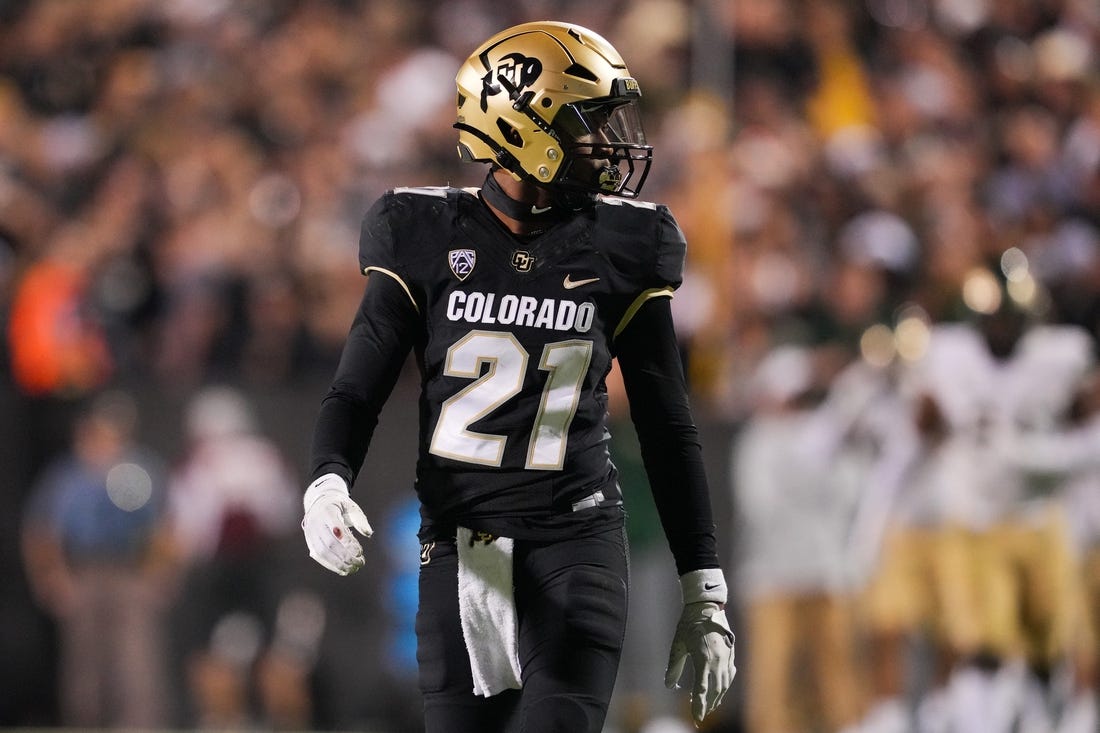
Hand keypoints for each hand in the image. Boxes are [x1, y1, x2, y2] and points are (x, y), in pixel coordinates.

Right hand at [301, 473, 372, 574]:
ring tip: (353, 569)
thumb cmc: (340, 506)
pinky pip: (318, 556)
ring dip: (338, 564)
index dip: (348, 542)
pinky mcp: (309, 542)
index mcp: (327, 510)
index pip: (336, 528)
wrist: (320, 502)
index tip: (360, 552)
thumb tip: (369, 534)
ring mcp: (310, 533)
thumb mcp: (351, 507)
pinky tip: (343, 570)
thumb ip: (360, 519)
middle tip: (360, 563)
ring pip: (322, 552)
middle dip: (346, 556)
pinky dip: (331, 565)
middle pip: (330, 543)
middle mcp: (315, 522)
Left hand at [664, 569, 736, 725]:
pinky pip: (730, 674)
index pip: (702, 690)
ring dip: (717, 697)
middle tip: (700, 715)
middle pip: (715, 691)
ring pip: (724, 684)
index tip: (697, 719)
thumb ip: (673, 666)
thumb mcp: (678, 645)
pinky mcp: (731, 653)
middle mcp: (717, 661)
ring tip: (710, 706)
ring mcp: (726, 657)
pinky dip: (725, 685)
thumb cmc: (689, 624)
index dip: (699, 706)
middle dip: (708, 705)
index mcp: (703, 659)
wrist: (706, 607)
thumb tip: (668, 684)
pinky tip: (720, 689)